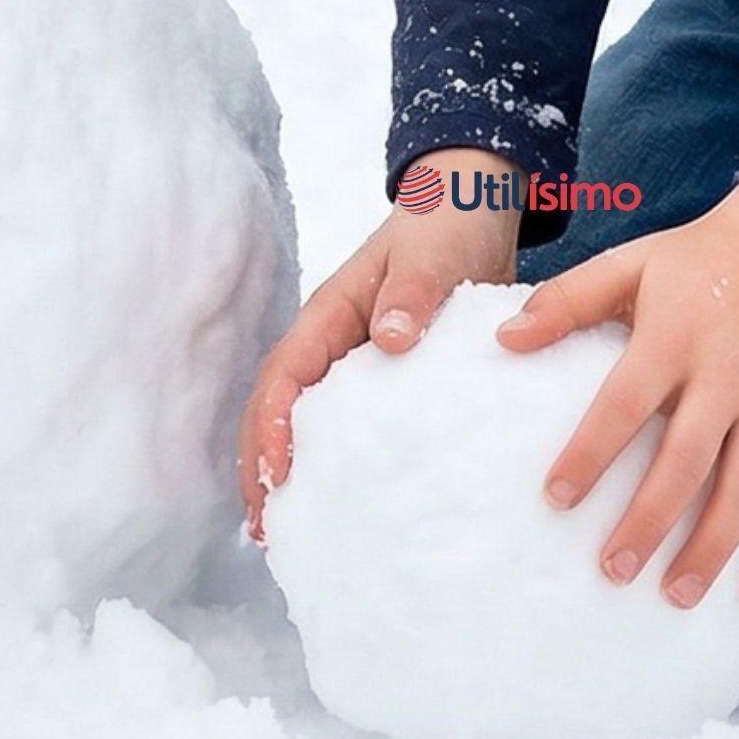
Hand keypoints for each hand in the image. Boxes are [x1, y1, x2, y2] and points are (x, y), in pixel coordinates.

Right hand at [238, 148, 519, 538]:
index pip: (286, 375)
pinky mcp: (388, 377)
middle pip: (278, 407)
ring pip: (307, 421)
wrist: (476, 206)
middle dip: (262, 465)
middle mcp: (334, 342)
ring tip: (290, 532)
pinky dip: (339, 464)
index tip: (279, 475)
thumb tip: (391, 340)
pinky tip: (352, 505)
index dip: (272, 425)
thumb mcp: (432, 251)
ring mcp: (357, 360)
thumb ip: (412, 291)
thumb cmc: (448, 221)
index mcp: (331, 313)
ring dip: (290, 472)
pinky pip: (351, 425)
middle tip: (266, 529)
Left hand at [495, 185, 738, 605]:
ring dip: (711, 547)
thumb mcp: (632, 263)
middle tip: (612, 571)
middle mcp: (726, 375)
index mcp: (675, 336)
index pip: (625, 403)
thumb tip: (504, 339)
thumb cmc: (699, 258)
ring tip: (675, 595)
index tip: (555, 498)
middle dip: (648, 521)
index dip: (591, 452)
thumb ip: (568, 300)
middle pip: (686, 460)